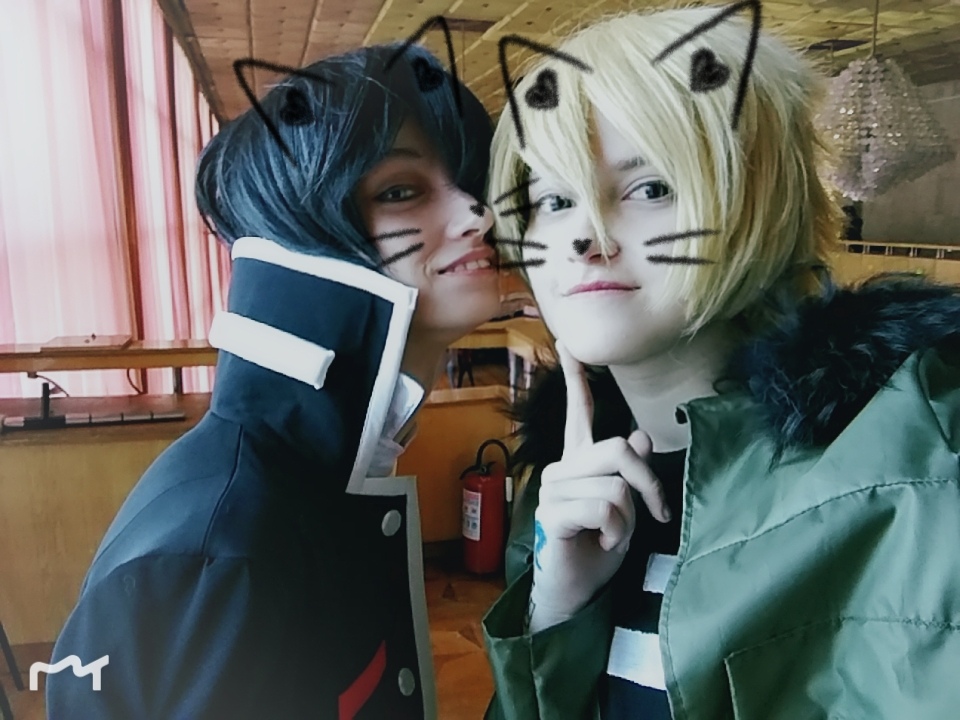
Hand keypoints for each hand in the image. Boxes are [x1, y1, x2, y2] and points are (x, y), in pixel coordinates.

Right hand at [526, 343, 670, 632]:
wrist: (577, 589)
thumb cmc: (600, 545)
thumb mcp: (627, 505)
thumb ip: (629, 471)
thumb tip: (638, 436)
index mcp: (579, 461)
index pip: (579, 413)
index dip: (575, 380)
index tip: (569, 345)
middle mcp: (561, 468)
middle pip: (618, 449)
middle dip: (647, 482)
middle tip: (655, 512)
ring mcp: (553, 490)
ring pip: (616, 485)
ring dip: (629, 518)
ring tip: (613, 535)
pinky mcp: (553, 513)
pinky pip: (604, 508)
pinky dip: (617, 531)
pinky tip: (603, 543)